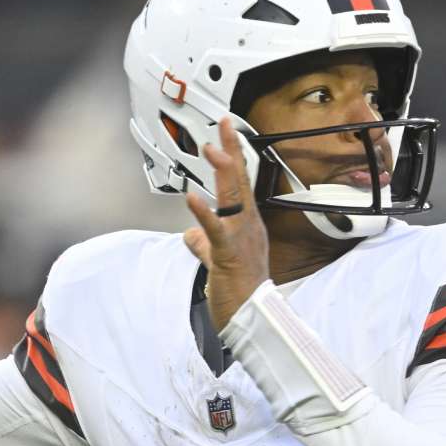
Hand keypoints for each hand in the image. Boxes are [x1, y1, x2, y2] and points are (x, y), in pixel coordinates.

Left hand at [183, 117, 269, 330]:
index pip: (240, 184)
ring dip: (223, 173)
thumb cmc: (241, 293)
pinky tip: (192, 198)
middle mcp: (248, 227)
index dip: (233, 157)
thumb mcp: (218, 262)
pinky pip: (216, 230)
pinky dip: (204, 213)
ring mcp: (241, 239)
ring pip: (234, 199)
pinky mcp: (229, 254)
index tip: (227, 133)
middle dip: (231, 152)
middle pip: (240, 182)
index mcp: (247, 226)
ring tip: (211, 149)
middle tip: (223, 125)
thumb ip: (204, 244)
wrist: (254, 320)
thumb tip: (191, 234)